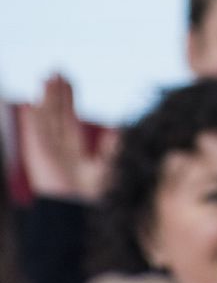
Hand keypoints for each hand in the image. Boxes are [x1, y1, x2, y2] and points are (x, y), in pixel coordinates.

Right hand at [18, 74, 116, 201]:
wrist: (76, 211)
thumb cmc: (90, 196)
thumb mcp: (106, 167)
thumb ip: (111, 148)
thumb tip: (120, 128)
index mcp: (72, 149)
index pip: (68, 118)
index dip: (68, 99)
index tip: (68, 81)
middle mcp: (57, 147)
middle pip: (56, 113)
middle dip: (56, 93)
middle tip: (57, 71)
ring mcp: (46, 150)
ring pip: (46, 118)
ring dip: (46, 98)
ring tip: (48, 78)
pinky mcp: (39, 157)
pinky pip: (35, 134)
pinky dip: (33, 119)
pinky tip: (31, 103)